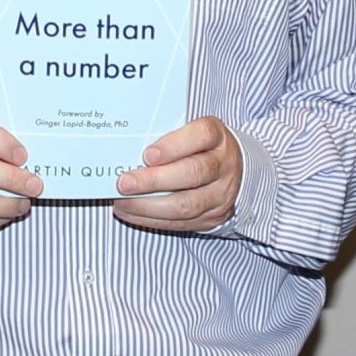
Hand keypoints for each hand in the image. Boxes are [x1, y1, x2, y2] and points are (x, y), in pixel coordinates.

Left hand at [113, 116, 242, 232]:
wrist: (232, 171)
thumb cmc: (199, 147)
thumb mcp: (191, 132)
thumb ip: (166, 135)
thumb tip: (127, 147)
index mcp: (218, 137)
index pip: (202, 135)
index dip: (174, 145)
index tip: (147, 154)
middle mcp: (224, 165)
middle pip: (193, 173)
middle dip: (154, 180)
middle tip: (125, 182)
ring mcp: (221, 194)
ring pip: (187, 204)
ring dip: (149, 205)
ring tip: (123, 200)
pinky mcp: (212, 218)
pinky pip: (180, 222)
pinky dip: (151, 219)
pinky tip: (130, 212)